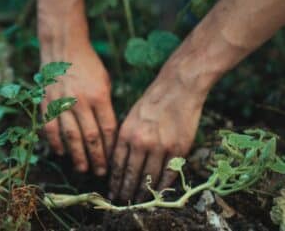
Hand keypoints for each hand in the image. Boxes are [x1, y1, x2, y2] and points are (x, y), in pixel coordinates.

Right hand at [41, 44, 116, 175]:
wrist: (64, 49)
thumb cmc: (89, 66)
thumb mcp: (105, 82)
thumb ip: (106, 106)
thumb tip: (107, 132)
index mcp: (99, 96)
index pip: (107, 129)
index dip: (110, 148)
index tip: (113, 161)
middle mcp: (81, 101)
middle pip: (90, 137)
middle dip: (96, 158)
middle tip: (100, 173)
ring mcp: (62, 103)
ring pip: (70, 136)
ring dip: (77, 156)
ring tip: (83, 169)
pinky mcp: (47, 103)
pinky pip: (51, 128)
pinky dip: (56, 143)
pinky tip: (61, 153)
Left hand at [109, 66, 205, 201]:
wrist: (178, 88)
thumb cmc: (152, 101)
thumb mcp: (130, 117)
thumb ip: (125, 139)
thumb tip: (119, 163)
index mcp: (126, 133)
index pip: (117, 165)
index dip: (115, 182)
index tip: (113, 192)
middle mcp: (141, 142)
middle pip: (131, 175)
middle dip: (126, 191)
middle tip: (123, 202)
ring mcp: (161, 147)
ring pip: (149, 178)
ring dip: (143, 193)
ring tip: (138, 201)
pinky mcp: (179, 149)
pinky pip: (169, 174)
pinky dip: (162, 186)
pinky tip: (157, 193)